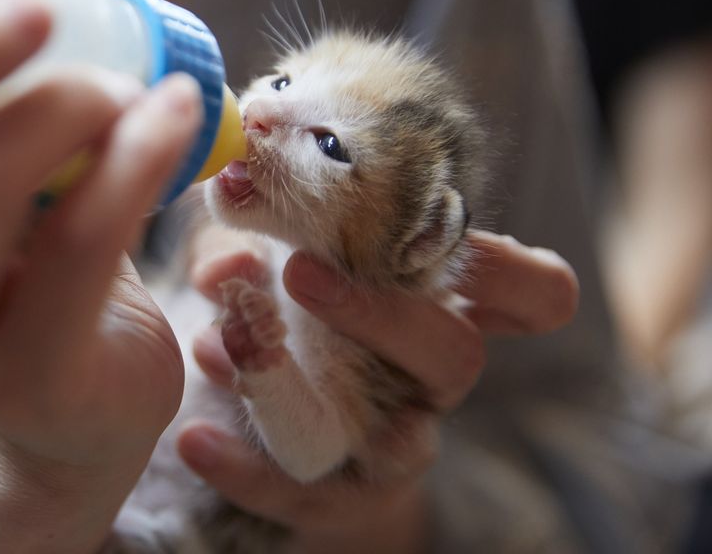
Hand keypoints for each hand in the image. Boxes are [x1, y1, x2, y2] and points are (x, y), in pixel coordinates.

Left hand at [176, 228, 578, 552]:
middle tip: (299, 272)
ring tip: (224, 346)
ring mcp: (396, 445)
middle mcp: (432, 380)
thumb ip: (253, 236)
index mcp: (443, 308)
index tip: (447, 232)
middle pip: (457, 353)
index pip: (533, 294)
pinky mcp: (340, 496)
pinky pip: (303, 492)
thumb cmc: (294, 313)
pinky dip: (245, 467)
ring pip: (401, 439)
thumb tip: (226, 233)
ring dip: (311, 386)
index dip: (517, 269)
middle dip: (383, 312)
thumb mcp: (272, 260)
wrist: (281, 429)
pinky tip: (197, 438)